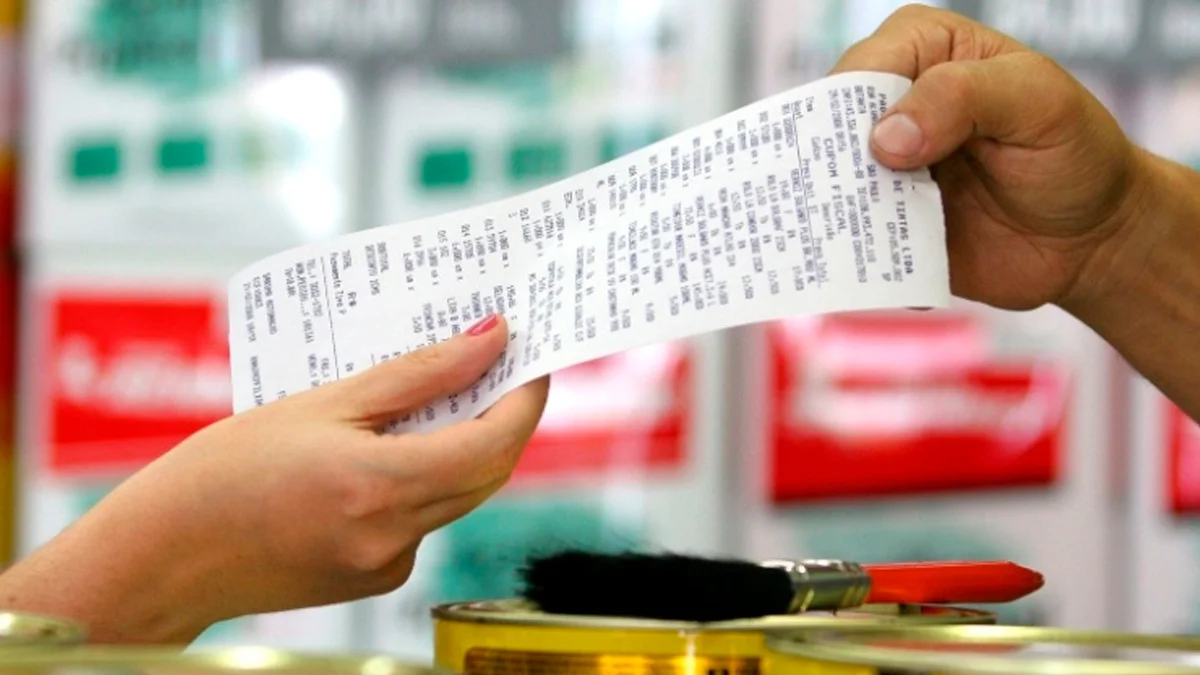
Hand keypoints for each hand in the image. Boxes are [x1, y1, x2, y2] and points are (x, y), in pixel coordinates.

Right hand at [0, 313, 548, 642]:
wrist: (163, 556)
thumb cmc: (221, 473)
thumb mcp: (321, 402)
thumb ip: (415, 373)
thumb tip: (487, 340)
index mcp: (381, 487)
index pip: (495, 442)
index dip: (525, 397)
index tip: (533, 356)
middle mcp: (395, 536)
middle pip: (487, 471)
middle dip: (502, 415)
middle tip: (496, 363)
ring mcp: (387, 564)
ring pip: (458, 495)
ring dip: (463, 444)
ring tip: (439, 393)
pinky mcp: (374, 577)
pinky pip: (423, 518)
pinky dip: (423, 476)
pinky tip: (390, 445)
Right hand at [832, 4, 1151, 311]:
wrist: (1091, 239)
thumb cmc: (1074, 152)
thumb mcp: (1038, 103)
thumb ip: (963, 97)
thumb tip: (885, 138)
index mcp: (922, 52)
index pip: (862, 68)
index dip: (857, 108)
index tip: (882, 151)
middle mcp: (892, 106)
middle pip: (829, 130)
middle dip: (831, 165)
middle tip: (850, 198)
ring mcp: (883, 170)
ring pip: (830, 187)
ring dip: (833, 215)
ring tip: (846, 239)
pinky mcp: (883, 223)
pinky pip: (849, 238)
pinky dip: (851, 255)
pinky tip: (865, 268)